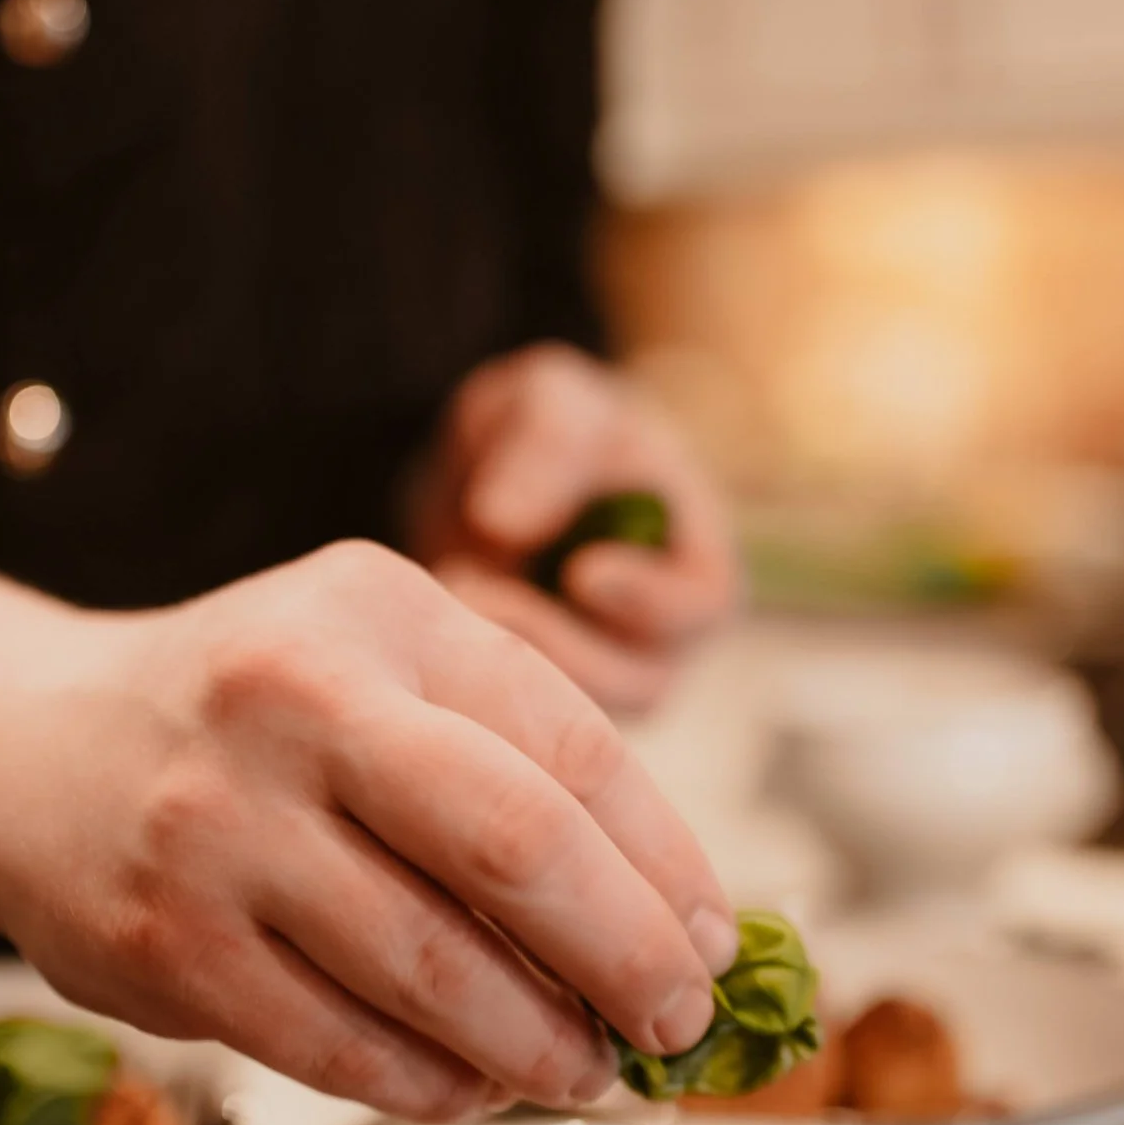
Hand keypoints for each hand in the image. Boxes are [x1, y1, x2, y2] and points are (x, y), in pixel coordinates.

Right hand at [0, 541, 741, 1122]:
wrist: (27, 754)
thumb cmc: (253, 720)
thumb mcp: (380, 667)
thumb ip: (517, 758)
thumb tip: (680, 925)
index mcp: (378, 612)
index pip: (571, 745)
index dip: (667, 864)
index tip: (715, 946)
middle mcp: (292, 700)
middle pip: (516, 846)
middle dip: (627, 957)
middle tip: (677, 1026)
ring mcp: (217, 826)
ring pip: (433, 970)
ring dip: (539, 1045)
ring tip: (587, 1072)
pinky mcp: (165, 945)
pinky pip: (340, 1047)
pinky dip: (433, 1086)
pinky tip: (474, 1088)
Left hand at [410, 343, 740, 714]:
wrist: (482, 476)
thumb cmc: (548, 427)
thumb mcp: (551, 397)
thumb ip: (545, 442)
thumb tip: (501, 525)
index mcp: (695, 566)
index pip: (702, 604)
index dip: (649, 597)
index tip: (580, 570)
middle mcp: (658, 642)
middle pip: (638, 683)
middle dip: (558, 647)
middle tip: (476, 589)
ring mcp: (595, 681)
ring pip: (572, 721)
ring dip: (505, 670)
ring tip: (443, 597)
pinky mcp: (535, 711)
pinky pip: (512, 726)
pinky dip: (469, 688)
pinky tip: (420, 633)